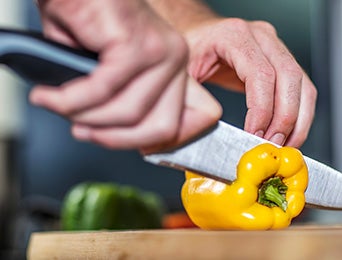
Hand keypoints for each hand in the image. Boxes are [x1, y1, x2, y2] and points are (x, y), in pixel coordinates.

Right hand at [30, 0, 221, 150]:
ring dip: (85, 116)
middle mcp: (175, 59)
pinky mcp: (137, 44)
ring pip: (129, 113)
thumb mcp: (110, 72)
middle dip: (116, 139)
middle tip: (82, 130)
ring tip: (57, 104)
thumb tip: (123, 135)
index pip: (190, 119)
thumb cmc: (86, 21)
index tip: (129, 146)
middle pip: (161, 127)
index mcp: (173, 67)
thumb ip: (125, 102)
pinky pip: (104, 91)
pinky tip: (51, 95)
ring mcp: (161, 52)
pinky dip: (72, 99)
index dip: (159, 141)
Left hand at [184, 18, 316, 147]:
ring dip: (298, 119)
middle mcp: (261, 37)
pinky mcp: (281, 60)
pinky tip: (288, 133)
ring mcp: (275, 46)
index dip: (262, 109)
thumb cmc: (191, 50)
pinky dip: (299, 114)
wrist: (198, 35)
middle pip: (289, 77)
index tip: (255, 135)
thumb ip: (192, 96)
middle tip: (272, 144)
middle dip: (284, 118)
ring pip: (301, 84)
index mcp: (234, 35)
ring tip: (284, 145)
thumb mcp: (184, 70)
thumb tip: (201, 129)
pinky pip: (301, 88)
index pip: (261, 74)